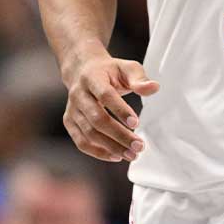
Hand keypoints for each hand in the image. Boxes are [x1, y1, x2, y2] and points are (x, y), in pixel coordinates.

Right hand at [62, 46, 159, 162]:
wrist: (82, 70)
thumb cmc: (109, 71)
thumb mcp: (126, 67)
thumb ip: (139, 78)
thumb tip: (154, 88)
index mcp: (92, 78)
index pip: (105, 95)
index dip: (120, 110)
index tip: (136, 123)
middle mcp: (78, 94)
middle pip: (97, 119)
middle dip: (119, 135)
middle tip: (138, 146)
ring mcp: (72, 109)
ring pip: (89, 133)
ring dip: (111, 147)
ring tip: (131, 154)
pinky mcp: (69, 122)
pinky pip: (81, 142)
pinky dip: (98, 152)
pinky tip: (115, 156)